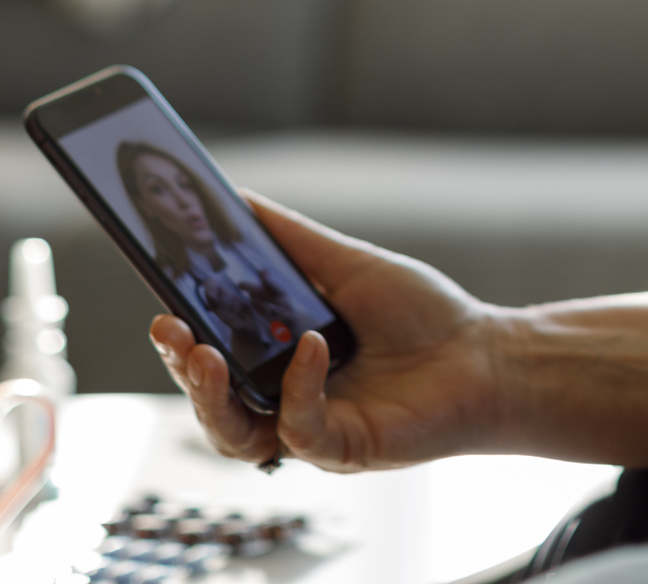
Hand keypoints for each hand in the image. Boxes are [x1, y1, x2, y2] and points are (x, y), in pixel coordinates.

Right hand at [150, 193, 506, 471]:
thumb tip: (235, 199)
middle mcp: (287, 399)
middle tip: (170, 330)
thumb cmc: (423, 315)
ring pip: (235, 433)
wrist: (487, 356)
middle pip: (211, 400)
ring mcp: (311, 429)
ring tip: (204, 354)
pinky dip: (298, 384)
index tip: (160, 303)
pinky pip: (297, 428)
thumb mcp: (348, 264)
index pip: (212, 356)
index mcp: (281, 358)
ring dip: (210, 395)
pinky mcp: (342, 449)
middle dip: (182, 368)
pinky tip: (311, 344)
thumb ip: (290, 239)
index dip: (181, 337)